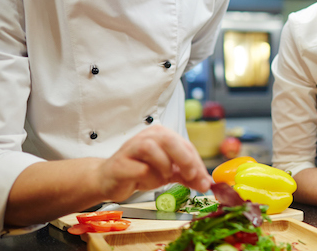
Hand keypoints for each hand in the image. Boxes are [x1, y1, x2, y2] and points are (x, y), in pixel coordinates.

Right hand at [95, 125, 211, 201]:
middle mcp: (146, 137)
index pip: (185, 145)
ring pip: (152, 150)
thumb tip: (206, 183)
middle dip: (184, 158)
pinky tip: (145, 181)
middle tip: (191, 176)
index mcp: (161, 134)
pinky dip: (147, 178)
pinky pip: (139, 168)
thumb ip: (187, 176)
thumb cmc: (139, 171)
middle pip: (169, 139)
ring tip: (163, 177)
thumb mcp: (168, 172)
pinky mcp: (120, 163)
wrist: (109, 179)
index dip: (197, 163)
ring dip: (163, 166)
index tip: (205, 180)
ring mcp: (131, 148)